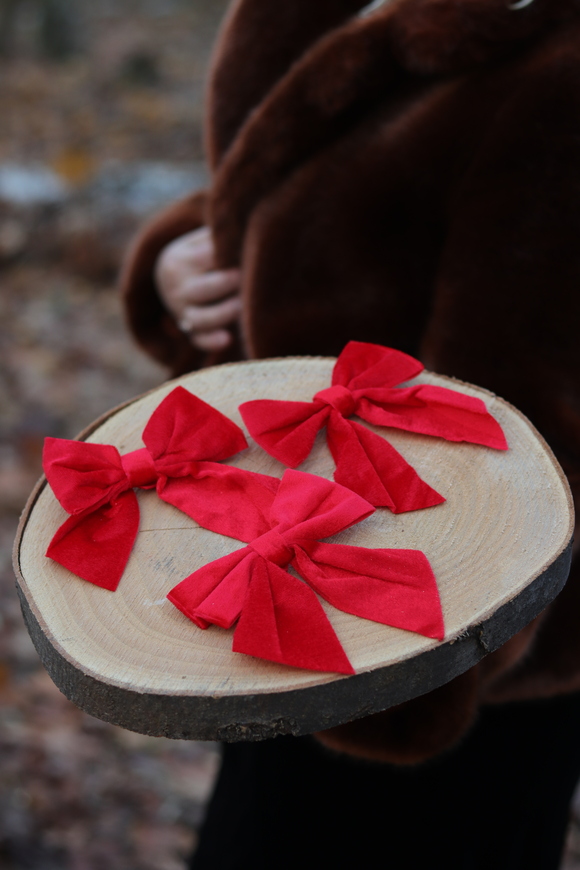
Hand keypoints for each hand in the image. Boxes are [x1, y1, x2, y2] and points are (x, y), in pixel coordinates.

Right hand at [155, 226, 240, 351]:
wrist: (175, 277)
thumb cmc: (201, 252)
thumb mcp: (202, 239)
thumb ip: (220, 236)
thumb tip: (249, 231)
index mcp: (177, 260)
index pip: (205, 258)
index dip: (229, 255)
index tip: (252, 250)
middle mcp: (176, 289)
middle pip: (202, 290)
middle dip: (227, 283)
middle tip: (248, 276)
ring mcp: (181, 312)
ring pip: (200, 319)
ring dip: (224, 313)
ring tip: (244, 304)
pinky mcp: (190, 330)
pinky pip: (199, 340)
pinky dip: (211, 342)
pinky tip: (227, 339)